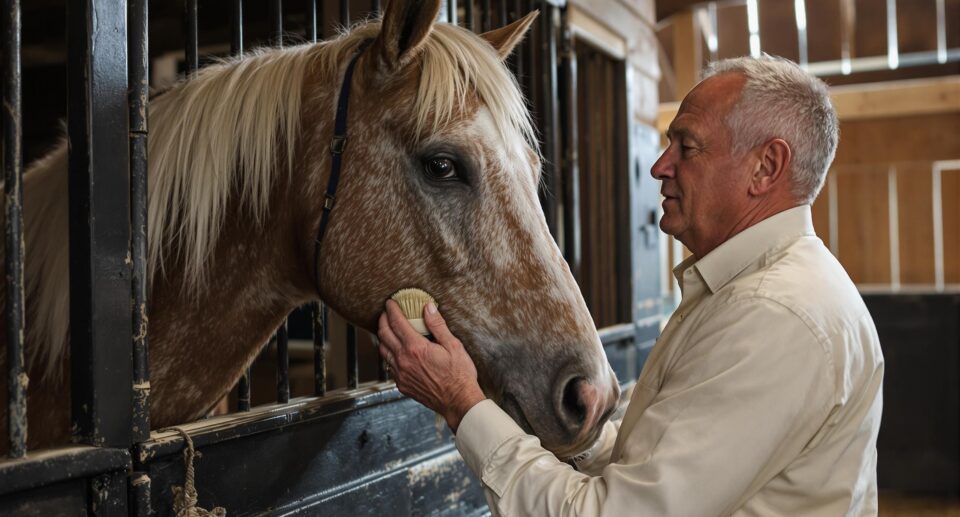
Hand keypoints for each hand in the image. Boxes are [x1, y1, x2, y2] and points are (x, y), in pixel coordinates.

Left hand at [377, 300, 485, 431]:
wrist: (458, 401)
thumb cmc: (459, 375)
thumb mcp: (453, 345)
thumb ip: (437, 325)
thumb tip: (428, 308)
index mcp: (416, 348)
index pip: (397, 323)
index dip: (391, 310)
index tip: (390, 303)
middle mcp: (403, 360)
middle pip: (384, 335)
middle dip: (383, 320)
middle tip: (386, 313)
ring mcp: (401, 374)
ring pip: (383, 350)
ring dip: (383, 337)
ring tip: (388, 330)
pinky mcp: (402, 384)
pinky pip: (389, 366)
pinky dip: (389, 354)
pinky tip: (396, 351)